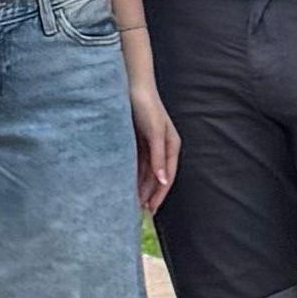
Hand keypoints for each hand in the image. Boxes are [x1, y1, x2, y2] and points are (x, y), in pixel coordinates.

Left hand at [129, 71, 181, 215]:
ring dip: (140, 187)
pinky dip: (132, 175)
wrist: (131, 85)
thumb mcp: (154, 132)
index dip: (159, 194)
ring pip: (145, 172)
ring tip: (130, 203)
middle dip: (149, 194)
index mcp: (171, 146)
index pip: (167, 177)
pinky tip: (125, 185)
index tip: (150, 210)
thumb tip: (163, 180)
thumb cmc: (146, 106)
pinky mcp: (138, 141)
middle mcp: (162, 147)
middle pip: (157, 177)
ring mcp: (150, 145)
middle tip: (139, 212)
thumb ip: (158, 156)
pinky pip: (136, 164)